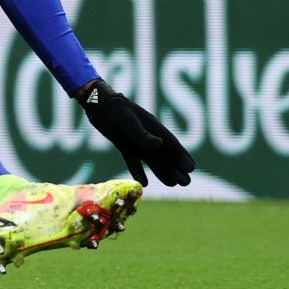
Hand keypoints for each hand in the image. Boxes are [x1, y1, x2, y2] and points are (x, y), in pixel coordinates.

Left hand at [76, 79, 195, 186]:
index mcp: (153, 127)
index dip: (181, 156)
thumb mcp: (129, 122)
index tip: (191, 168)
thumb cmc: (115, 110)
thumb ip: (143, 135)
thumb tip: (159, 144)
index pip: (171, 144)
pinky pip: (134, 161)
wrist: (97, 104)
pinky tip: (144, 183)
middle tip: (187, 182)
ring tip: (174, 184)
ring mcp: (136, 141)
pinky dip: (138, 171)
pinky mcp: (124, 145)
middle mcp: (147, 136)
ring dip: (163, 171)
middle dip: (176, 167)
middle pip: (165, 154)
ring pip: (153, 159)